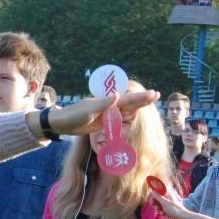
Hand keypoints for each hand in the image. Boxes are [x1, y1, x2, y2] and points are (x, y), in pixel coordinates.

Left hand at [41, 90, 160, 135]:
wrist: (62, 124)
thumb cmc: (73, 116)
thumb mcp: (87, 111)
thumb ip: (103, 104)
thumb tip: (117, 95)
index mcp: (105, 101)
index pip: (127, 99)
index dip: (140, 97)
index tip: (153, 93)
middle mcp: (108, 106)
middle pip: (129, 103)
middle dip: (142, 99)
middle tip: (157, 95)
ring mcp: (106, 113)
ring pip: (125, 110)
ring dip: (137, 106)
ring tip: (150, 100)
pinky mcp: (103, 122)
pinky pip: (118, 118)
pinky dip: (127, 115)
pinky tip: (135, 112)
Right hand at [151, 190, 192, 218]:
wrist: (183, 217)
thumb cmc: (174, 209)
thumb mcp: (164, 202)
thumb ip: (157, 196)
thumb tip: (152, 190)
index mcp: (167, 193)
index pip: (156, 191)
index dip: (152, 196)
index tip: (151, 202)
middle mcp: (167, 197)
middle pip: (156, 198)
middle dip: (155, 204)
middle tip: (157, 208)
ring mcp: (168, 203)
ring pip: (158, 205)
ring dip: (158, 210)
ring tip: (162, 213)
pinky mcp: (168, 208)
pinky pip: (162, 209)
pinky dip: (162, 212)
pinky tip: (165, 215)